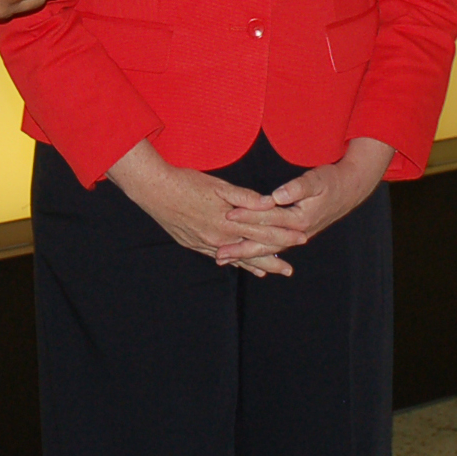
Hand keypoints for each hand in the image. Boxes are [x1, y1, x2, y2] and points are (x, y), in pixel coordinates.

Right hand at [106, 139, 305, 276]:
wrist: (155, 191)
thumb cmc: (187, 183)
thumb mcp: (218, 185)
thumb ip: (244, 197)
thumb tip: (269, 203)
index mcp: (228, 222)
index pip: (263, 231)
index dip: (283, 235)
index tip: (301, 238)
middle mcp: (219, 237)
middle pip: (252, 250)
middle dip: (274, 259)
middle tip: (290, 270)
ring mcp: (206, 243)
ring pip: (237, 258)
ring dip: (256, 265)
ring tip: (272, 272)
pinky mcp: (195, 244)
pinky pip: (220, 257)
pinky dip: (235, 263)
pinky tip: (243, 266)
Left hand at [215, 137, 394, 269]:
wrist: (349, 190)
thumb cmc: (331, 181)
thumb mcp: (317, 179)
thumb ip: (297, 187)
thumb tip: (278, 195)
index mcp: (300, 218)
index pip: (269, 218)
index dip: (248, 216)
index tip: (228, 215)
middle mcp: (297, 232)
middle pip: (264, 242)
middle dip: (240, 248)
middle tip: (217, 253)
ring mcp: (296, 236)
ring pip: (266, 248)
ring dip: (244, 255)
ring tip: (222, 259)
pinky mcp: (294, 234)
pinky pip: (272, 247)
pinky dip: (257, 254)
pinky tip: (244, 260)